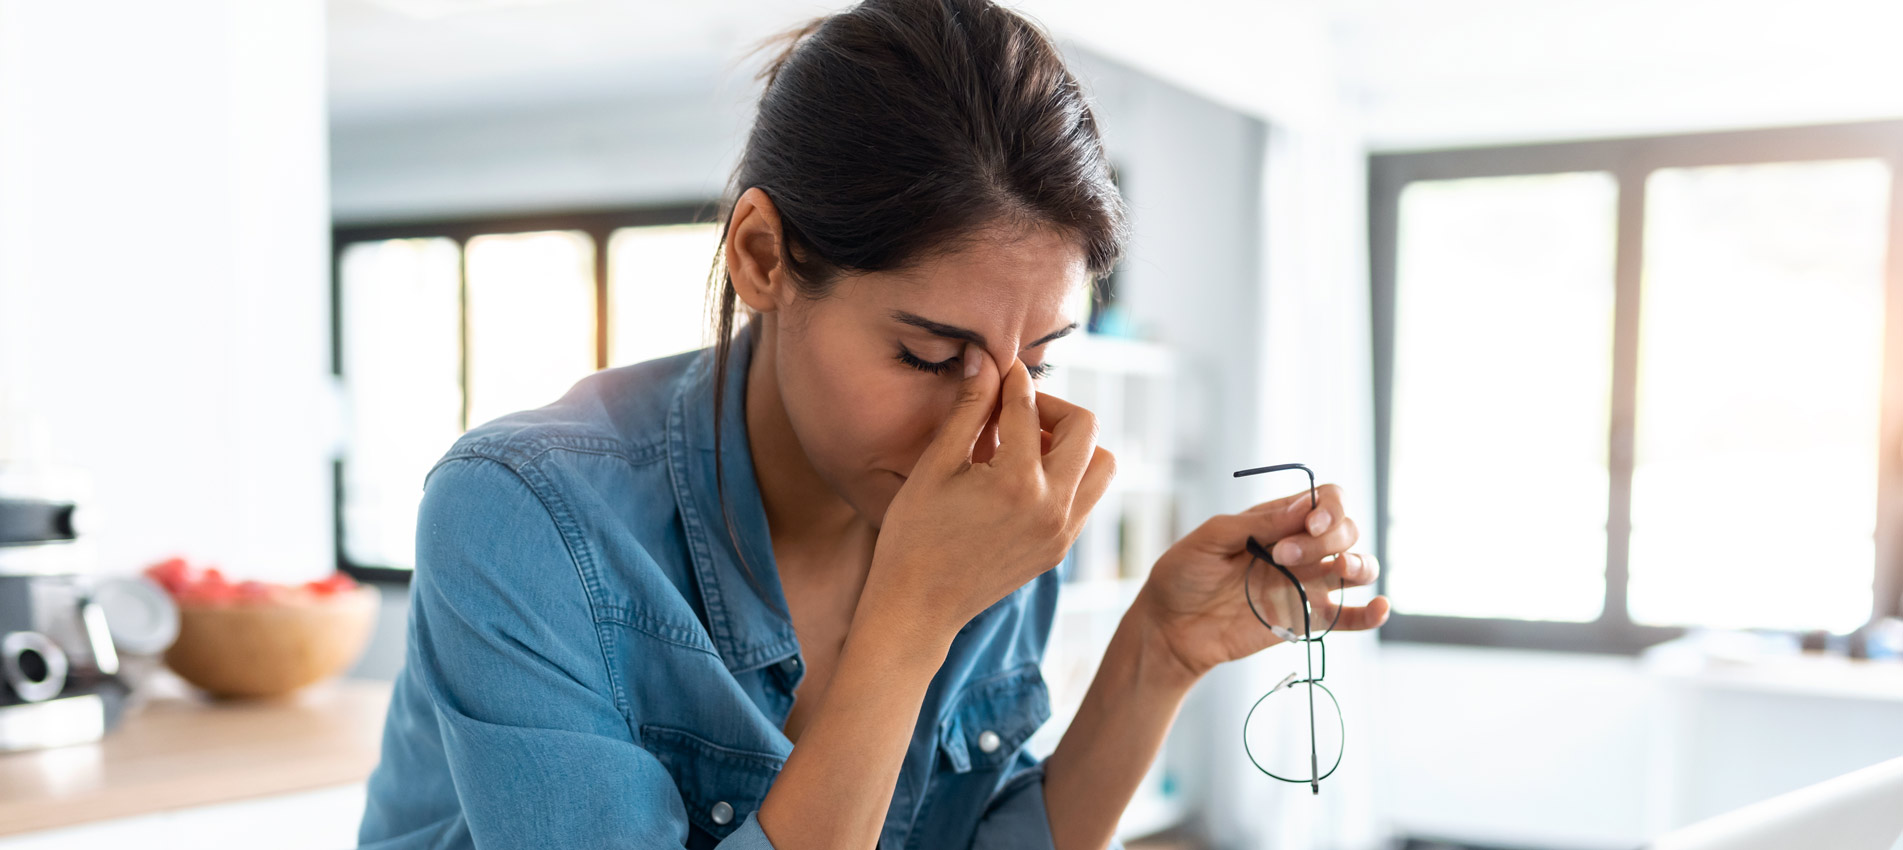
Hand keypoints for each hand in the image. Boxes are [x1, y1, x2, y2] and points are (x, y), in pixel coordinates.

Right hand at [862, 343, 1117, 643]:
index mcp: (1018, 482)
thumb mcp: (936, 466)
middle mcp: (1053, 507)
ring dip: (1072, 444)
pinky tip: (1025, 476)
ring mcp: (1063, 532)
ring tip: (1027, 445)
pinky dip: (1068, 475)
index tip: (1000, 367)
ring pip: (1101, 465)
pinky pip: (1087, 497)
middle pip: (1086, 429)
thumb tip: (984, 359)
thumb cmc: (914, 535)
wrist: (918, 607)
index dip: (1012, 379)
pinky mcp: (1061, 549)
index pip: (1029, 408)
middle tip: (1016, 410)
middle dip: (1052, 407)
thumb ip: (968, 409)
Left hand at [1134, 485, 1389, 678]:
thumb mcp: (1210, 539)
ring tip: (1340, 569)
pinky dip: (1370, 613)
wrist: (1170, 627)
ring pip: (1357, 567)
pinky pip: (1349, 617)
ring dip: (1359, 564)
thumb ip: (1257, 523)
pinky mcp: (1306, 620)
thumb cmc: (1183, 576)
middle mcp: (1300, 548)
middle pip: (1346, 530)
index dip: (1329, 508)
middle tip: (1283, 556)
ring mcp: (1306, 584)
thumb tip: (1303, 507)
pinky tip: (1379, 607)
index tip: (1308, 523)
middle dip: (1326, 538)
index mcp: (1278, 520)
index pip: (1326, 501)